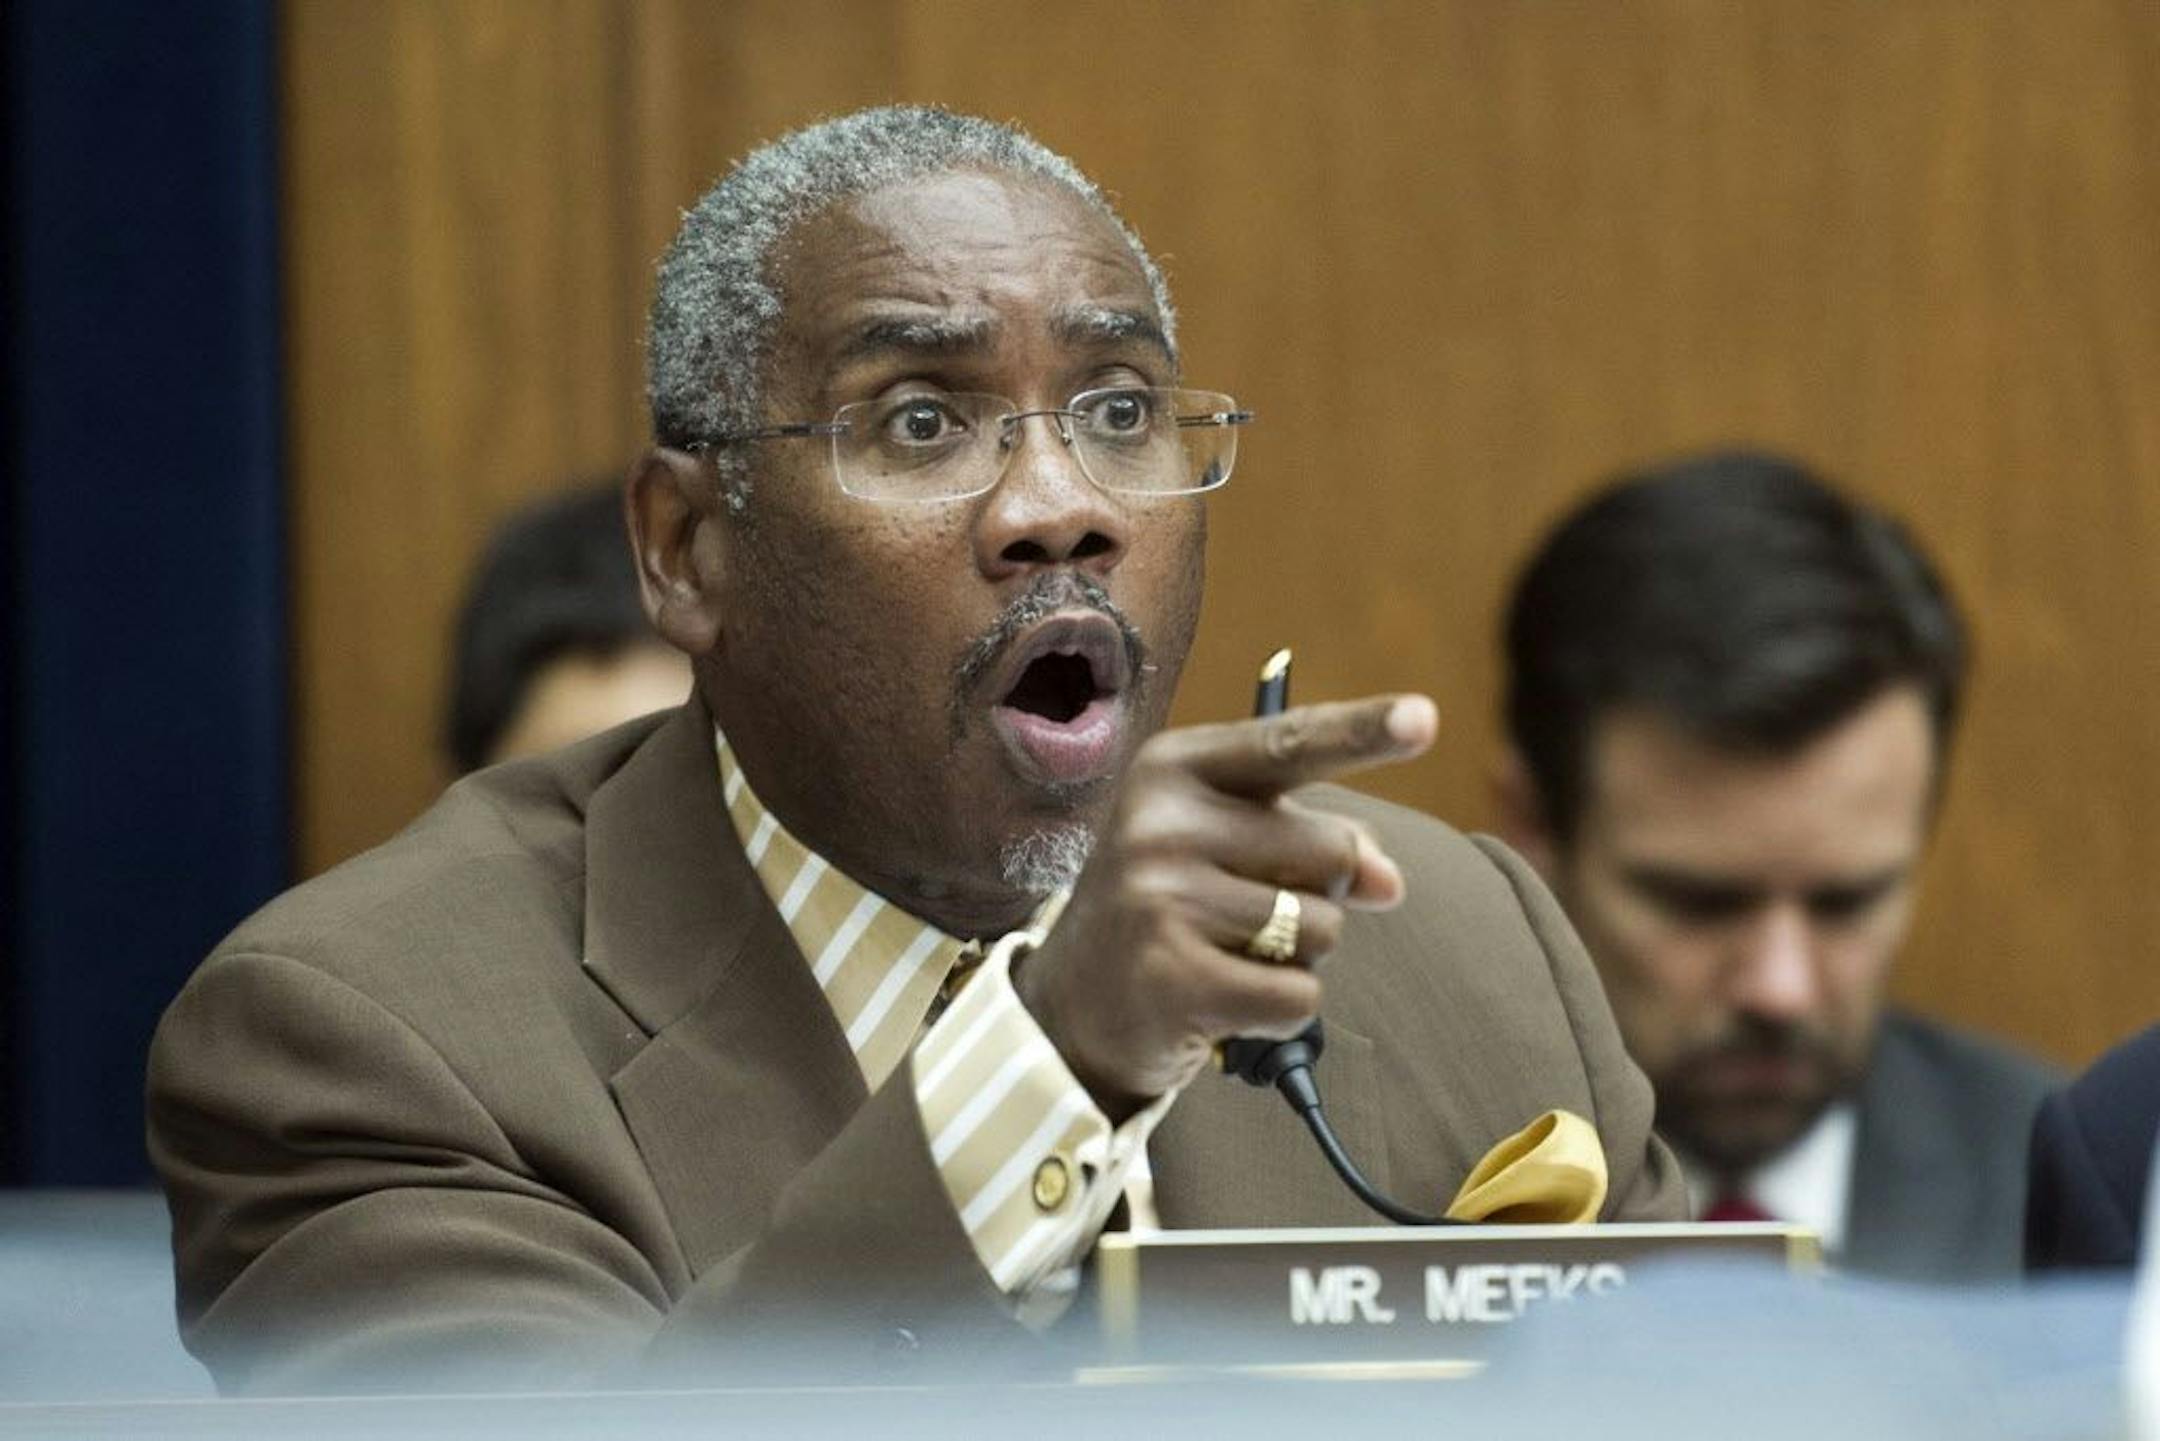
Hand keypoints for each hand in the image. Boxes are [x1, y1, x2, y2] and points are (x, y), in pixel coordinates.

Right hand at [1012, 694, 1438, 1119]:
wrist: (1073, 1007)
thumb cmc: (1171, 905)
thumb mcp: (1229, 848)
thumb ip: (1313, 842)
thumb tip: (1388, 881)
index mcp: (1174, 769)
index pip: (1289, 744)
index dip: (1363, 731)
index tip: (1426, 716)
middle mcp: (1161, 824)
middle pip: (1330, 849)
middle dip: (1319, 892)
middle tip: (1243, 913)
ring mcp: (1162, 900)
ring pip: (1322, 930)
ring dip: (1297, 957)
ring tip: (1224, 956)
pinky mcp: (1176, 979)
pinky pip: (1299, 995)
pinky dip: (1282, 1013)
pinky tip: (1224, 1004)